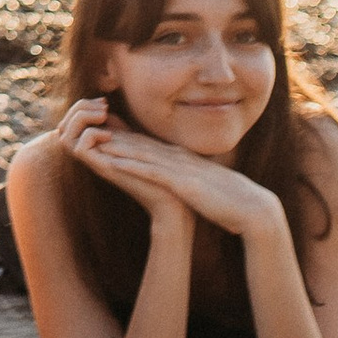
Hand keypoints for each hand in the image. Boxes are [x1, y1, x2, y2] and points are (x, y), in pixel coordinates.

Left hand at [57, 97, 281, 241]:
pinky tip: (112, 161)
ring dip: (114, 145)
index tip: (99, 131)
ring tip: (89, 139)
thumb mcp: (201, 185)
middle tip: (85, 128)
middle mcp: (178, 158)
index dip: (121, 136)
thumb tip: (175, 181)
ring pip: (140, 152)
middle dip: (110, 134)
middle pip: (138, 142)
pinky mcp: (182, 183)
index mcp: (181, 159)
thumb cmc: (228, 201)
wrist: (252, 209)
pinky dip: (129, 164)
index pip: (146, 144)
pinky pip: (150, 171)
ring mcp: (180, 169)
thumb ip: (186, 178)